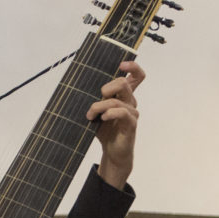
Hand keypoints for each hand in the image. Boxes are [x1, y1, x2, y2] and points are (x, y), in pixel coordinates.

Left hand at [88, 60, 143, 188]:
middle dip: (106, 88)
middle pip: (124, 82)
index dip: (133, 67)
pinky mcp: (131, 124)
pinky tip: (102, 118)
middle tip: (96, 98)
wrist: (111, 153)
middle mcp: (131, 102)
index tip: (121, 64)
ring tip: (90, 115)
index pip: (137, 76)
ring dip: (99, 106)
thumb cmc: (105, 131)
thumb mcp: (97, 111)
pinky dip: (110, 113)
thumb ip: (97, 98)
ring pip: (118, 99)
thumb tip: (82, 85)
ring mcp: (132, 113)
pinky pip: (123, 112)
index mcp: (125, 96)